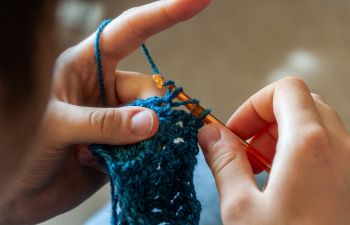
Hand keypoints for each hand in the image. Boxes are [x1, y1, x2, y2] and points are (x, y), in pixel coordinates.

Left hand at [2, 1, 210, 223]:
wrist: (23, 194)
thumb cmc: (23, 152)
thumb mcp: (57, 128)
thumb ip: (104, 123)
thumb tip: (152, 122)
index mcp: (83, 65)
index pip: (129, 31)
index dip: (164, 14)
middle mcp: (104, 86)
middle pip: (147, 87)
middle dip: (147, 114)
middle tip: (134, 139)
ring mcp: (116, 115)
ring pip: (151, 119)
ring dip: (139, 142)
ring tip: (107, 158)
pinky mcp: (124, 143)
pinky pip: (147, 144)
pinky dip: (138, 157)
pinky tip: (106, 166)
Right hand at [198, 77, 349, 224]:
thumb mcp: (241, 208)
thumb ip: (223, 161)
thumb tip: (208, 134)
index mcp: (309, 144)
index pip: (284, 89)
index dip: (254, 104)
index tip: (236, 133)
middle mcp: (341, 147)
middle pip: (301, 104)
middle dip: (266, 121)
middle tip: (247, 153)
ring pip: (316, 125)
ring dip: (283, 137)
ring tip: (263, 172)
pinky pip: (328, 148)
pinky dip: (301, 153)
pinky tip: (285, 186)